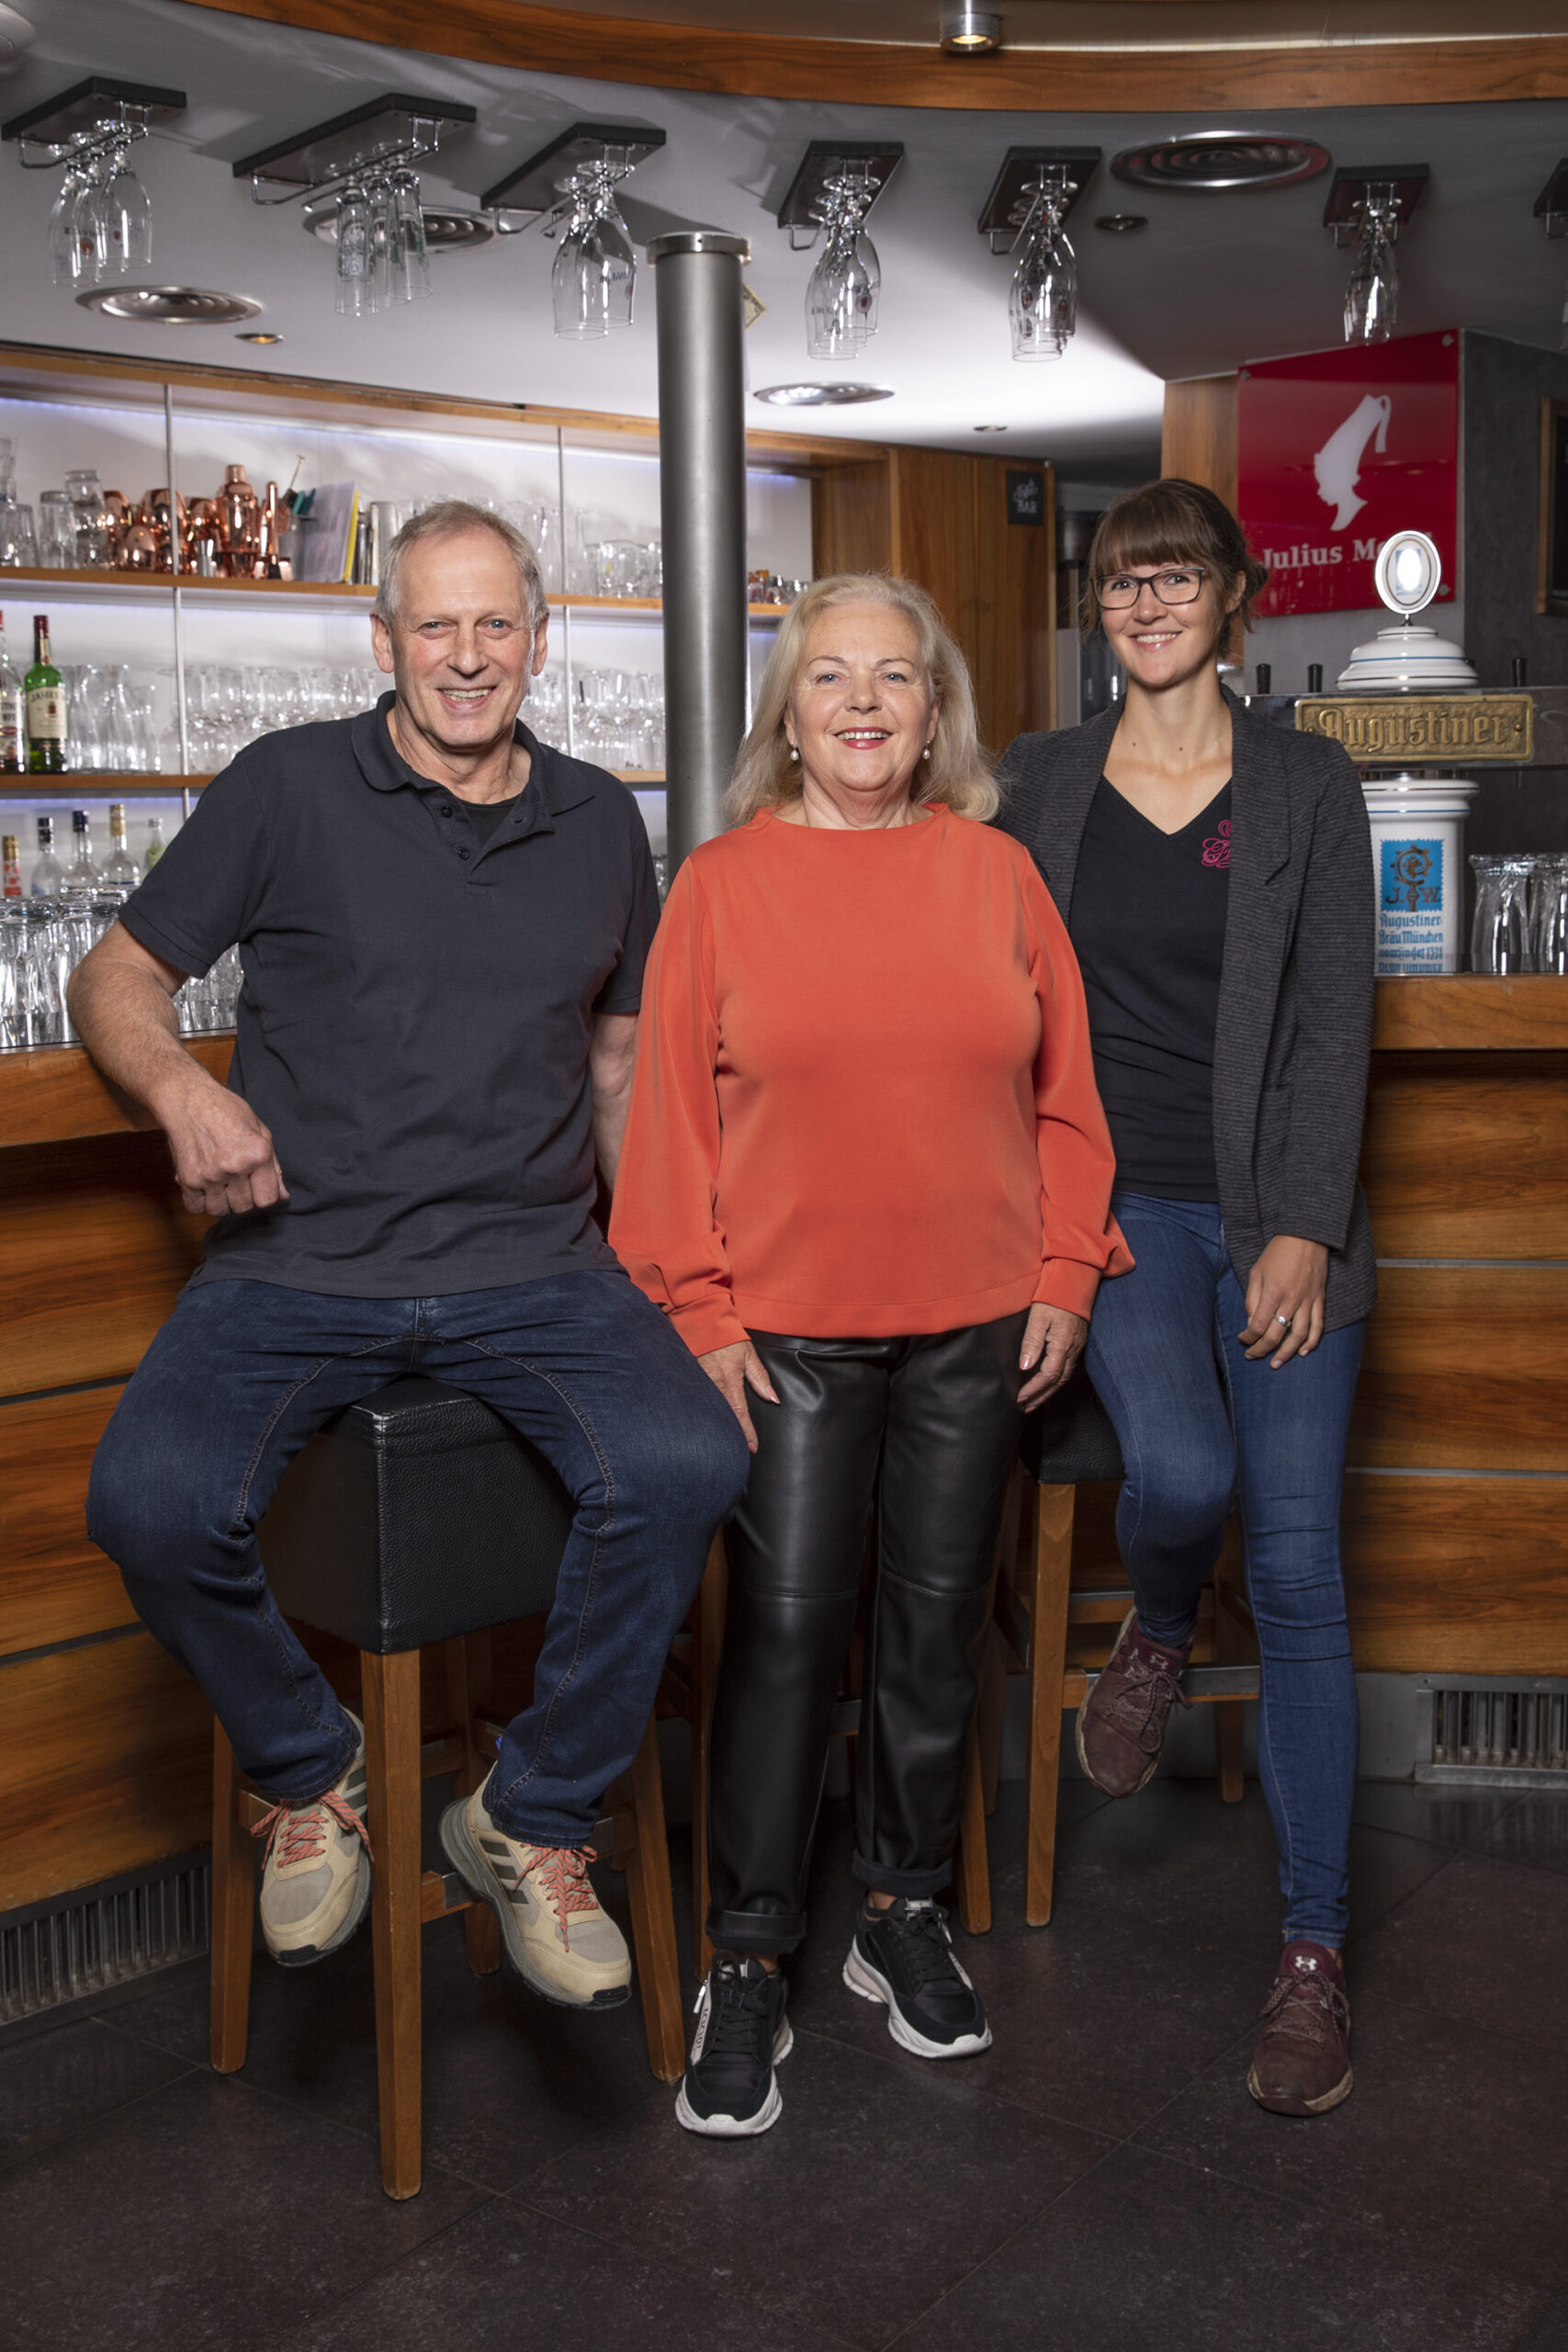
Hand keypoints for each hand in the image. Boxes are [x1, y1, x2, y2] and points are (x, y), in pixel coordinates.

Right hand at [158, 1069, 288, 1218]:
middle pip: (244, 1208)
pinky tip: (204, 1186)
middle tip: (236, 1181)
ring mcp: (210, 1174)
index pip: (267, 1200)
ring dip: (221, 1202)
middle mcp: (235, 1167)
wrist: (188, 1099)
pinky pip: (197, 1208)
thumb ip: (273, 1167)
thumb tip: (283, 1197)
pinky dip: (200, 1202)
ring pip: (220, 1211)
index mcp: (258, 1154)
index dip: (262, 1195)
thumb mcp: (260, 1132)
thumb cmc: (227, 1111)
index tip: (256, 1186)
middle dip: (242, 1198)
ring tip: (220, 1183)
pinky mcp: (187, 1178)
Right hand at [698, 1338, 779, 1453]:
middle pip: (722, 1417)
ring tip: (723, 1444)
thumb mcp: (747, 1353)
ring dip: (717, 1427)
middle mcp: (711, 1384)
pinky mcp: (688, 1380)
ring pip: (708, 1412)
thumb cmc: (725, 1334)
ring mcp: (697, 1383)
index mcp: (729, 1379)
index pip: (740, 1412)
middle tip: (738, 1451)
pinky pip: (697, 1402)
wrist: (698, 1318)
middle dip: (731, 1435)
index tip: (752, 1447)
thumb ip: (759, 1377)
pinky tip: (706, 1425)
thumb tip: (773, 1398)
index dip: (746, 1432)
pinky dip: (704, 1414)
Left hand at [1019, 1303, 1087, 1410]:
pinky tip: (1047, 1383)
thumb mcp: (1038, 1318)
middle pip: (1058, 1381)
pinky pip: (1068, 1368)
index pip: (1048, 1375)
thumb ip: (1032, 1343)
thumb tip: (1025, 1367)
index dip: (1034, 1389)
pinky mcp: (1077, 1343)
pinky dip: (1056, 1380)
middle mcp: (1073, 1349)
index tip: (1020, 1397)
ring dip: (1049, 1391)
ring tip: (1035, 1401)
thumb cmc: (1054, 1297)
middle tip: (1027, 1407)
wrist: (1075, 1282)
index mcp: (1063, 1344)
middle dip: (1042, 1396)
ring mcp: (1077, 1347)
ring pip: (1064, 1377)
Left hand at [1240, 1236, 1328, 1365]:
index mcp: (1273, 1292)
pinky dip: (1311, 1342)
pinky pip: (1318, 1326)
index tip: (1242, 1340)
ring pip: (1298, 1336)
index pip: (1258, 1325)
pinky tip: (1302, 1352)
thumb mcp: (1256, 1271)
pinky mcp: (1320, 1300)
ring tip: (1276, 1363)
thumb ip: (1252, 1299)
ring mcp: (1308, 1301)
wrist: (1306, 1236)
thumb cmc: (1277, 1252)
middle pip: (1276, 1335)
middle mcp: (1291, 1300)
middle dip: (1262, 1349)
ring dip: (1286, 1353)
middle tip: (1253, 1357)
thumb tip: (1251, 1323)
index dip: (1249, 1338)